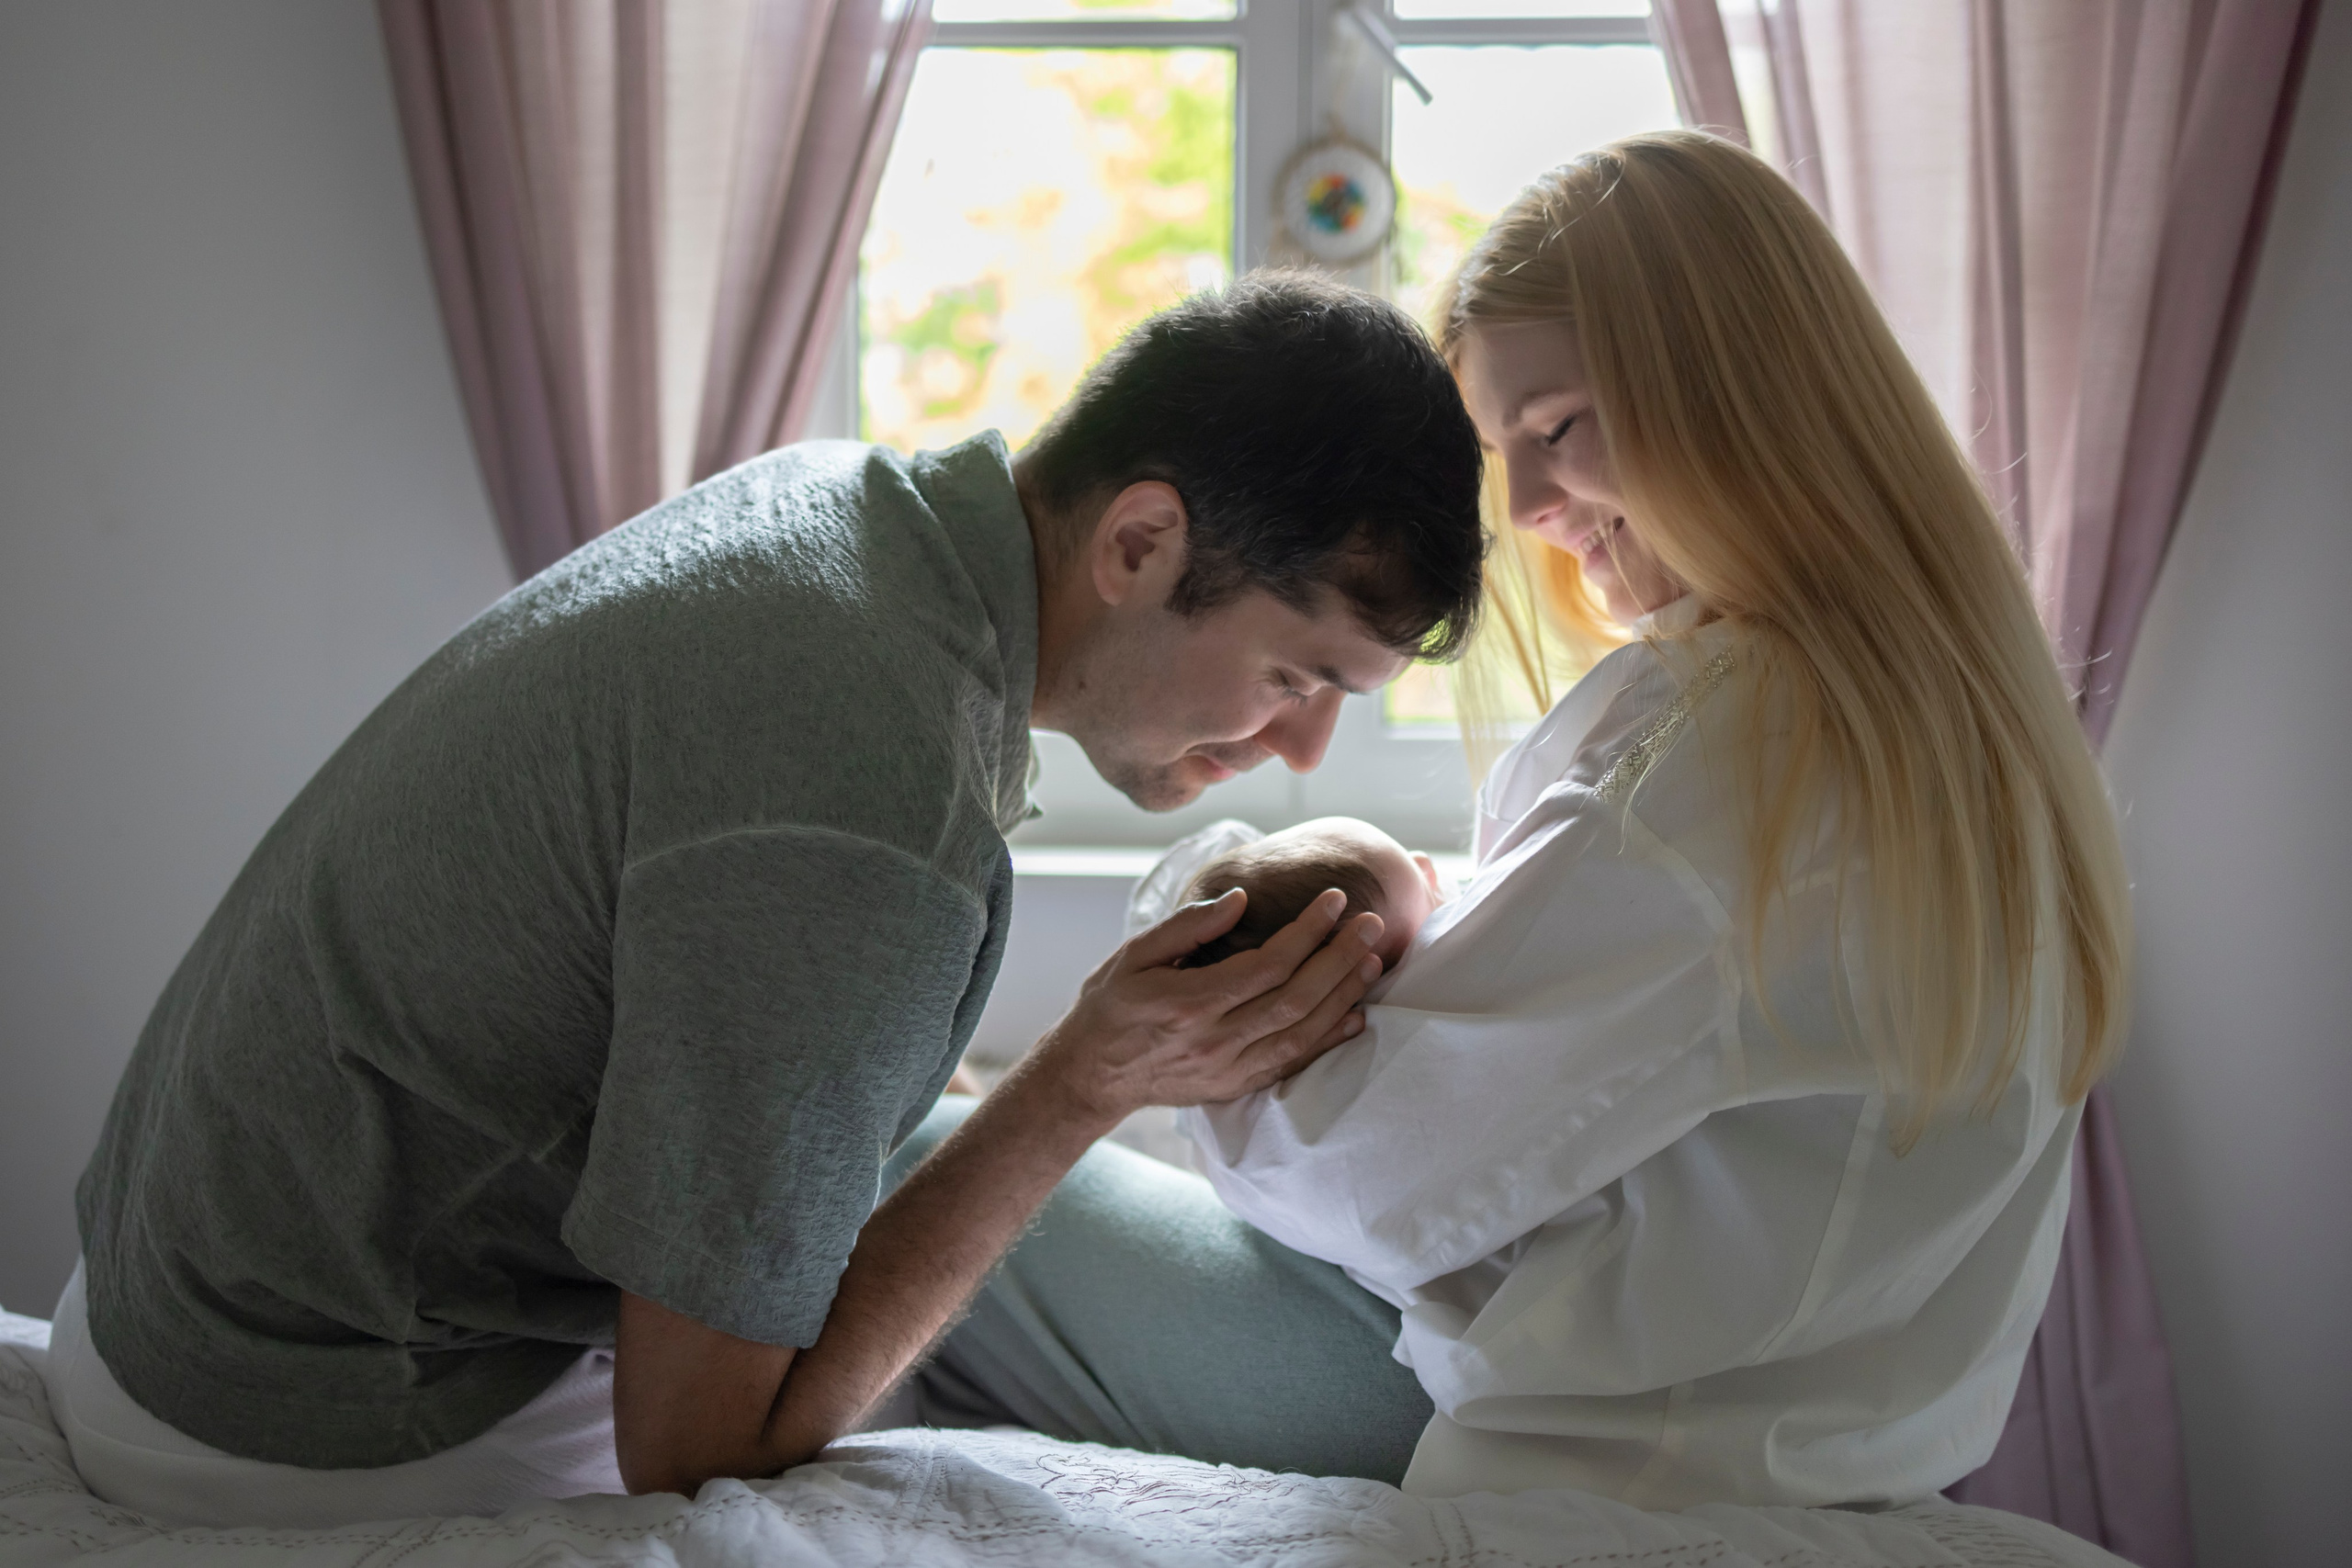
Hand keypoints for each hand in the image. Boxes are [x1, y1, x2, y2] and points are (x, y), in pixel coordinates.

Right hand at [1029, 888, 1383, 1125]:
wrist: (1090, 1076)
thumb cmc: (1110, 1006)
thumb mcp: (1134, 955)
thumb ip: (1188, 926)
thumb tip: (1240, 900)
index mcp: (1189, 1002)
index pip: (1267, 964)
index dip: (1308, 931)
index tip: (1335, 900)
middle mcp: (1215, 1040)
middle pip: (1296, 997)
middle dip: (1341, 958)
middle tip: (1372, 923)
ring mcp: (1229, 1069)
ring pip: (1302, 1032)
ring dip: (1344, 995)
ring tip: (1374, 960)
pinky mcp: (1236, 1086)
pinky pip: (1293, 1063)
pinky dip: (1329, 1039)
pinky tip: (1355, 1015)